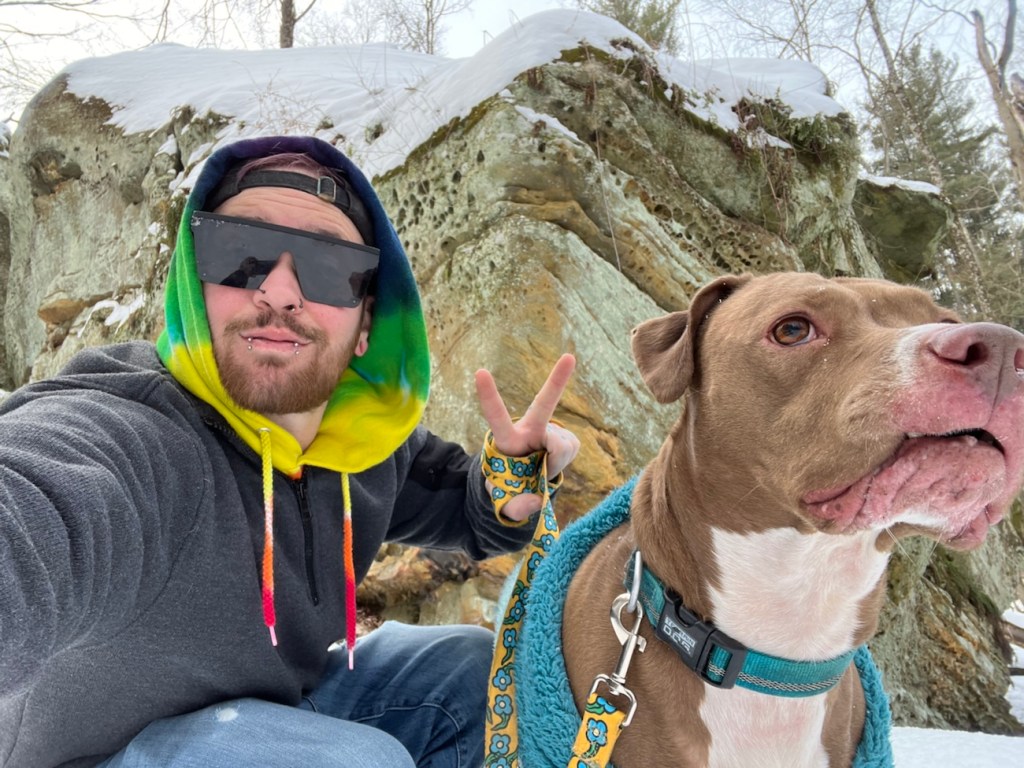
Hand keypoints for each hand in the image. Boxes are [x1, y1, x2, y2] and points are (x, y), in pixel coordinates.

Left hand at [474, 353, 579, 520]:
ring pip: (562, 444)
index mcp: (507, 441)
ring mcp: (549, 432)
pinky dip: (563, 461)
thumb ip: (514, 508)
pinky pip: (572, 448)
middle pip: (544, 404)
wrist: (525, 484)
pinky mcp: (566, 439)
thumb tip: (533, 501)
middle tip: (570, 357)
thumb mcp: (504, 502)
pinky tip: (552, 463)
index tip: (479, 371)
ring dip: (555, 461)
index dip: (488, 396)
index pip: (496, 417)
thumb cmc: (509, 488)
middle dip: (558, 381)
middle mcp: (529, 429)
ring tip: (541, 469)